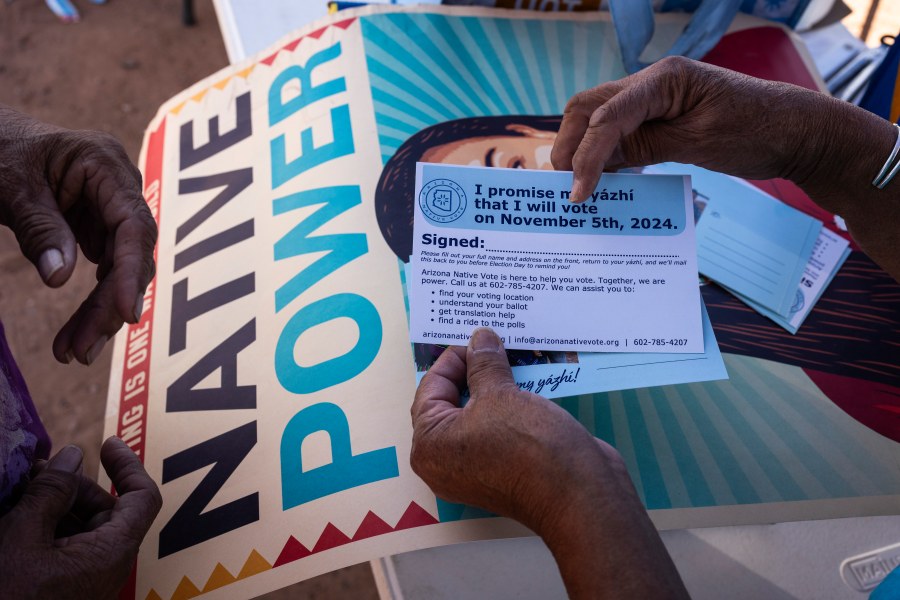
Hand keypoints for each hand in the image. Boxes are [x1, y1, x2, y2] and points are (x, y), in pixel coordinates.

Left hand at [0, 105, 156, 364]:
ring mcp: (112, 211)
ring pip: (120, 270)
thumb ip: (38, 227)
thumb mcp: (9, 185)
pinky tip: (76, 335)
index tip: (126, 313)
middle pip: (131, 255)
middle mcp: (120, 188)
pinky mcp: (100, 230)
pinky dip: (91, 304)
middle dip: (109, 304)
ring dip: (100, 313)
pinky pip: (104, 272)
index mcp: (106, 165)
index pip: (133, 224)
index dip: (132, 271)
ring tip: (73, 352)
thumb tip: (59, 278)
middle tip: (82, 349)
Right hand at [0, 437, 161, 599]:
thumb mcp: (21, 538)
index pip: (142, 498)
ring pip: (81, 528)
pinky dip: (46, 528)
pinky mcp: (63, 590)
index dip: (128, 466)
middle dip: (73, 486)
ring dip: (55, 506)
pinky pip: (63, 549)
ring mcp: (85, 580)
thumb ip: (50, 493)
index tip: (107, 443)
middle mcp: (106, 566)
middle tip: (36, 470)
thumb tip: (72, 456)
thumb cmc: (7, 594)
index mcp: (112, 552)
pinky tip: (17, 515)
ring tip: (20, 490)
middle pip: (107, 509)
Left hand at [411, 328, 614, 530]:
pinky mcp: (504, 469)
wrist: (579, 494)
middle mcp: (445, 462)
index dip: (454, 358)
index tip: (478, 337)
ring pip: (479, 414)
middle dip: (474, 371)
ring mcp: (475, 469)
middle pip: (452, 402)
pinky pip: (499, 428)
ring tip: (512, 356)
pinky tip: (528, 382)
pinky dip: (510, 405)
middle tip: (493, 342)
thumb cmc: (528, 446)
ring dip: (495, 386)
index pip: (431, 388)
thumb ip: (484, 363)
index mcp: (429, 446)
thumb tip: (479, 339)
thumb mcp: (500, 394)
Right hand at [551, 57, 899, 280]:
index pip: (607, 116)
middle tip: (564, 186)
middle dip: (570, 145)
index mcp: (664, 79)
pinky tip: (603, 180)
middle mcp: (652, 83)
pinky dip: (606, 155)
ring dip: (583, 150)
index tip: (578, 193)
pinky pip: (621, 133)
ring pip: (599, 119)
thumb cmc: (757, 131)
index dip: (587, 156)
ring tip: (576, 186)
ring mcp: (655, 99)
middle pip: (589, 107)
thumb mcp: (698, 143)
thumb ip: (646, 147)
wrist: (797, 133)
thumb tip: (598, 162)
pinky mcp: (661, 118)